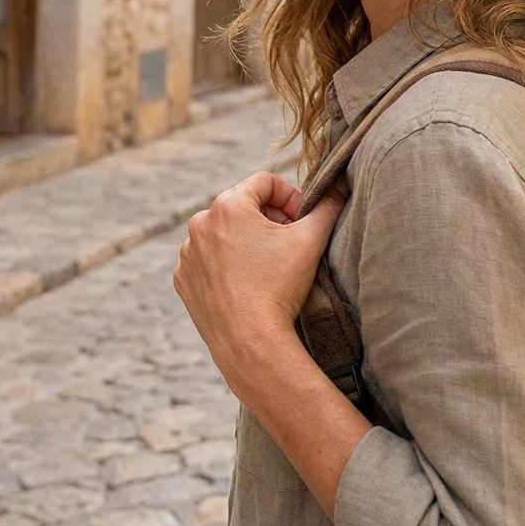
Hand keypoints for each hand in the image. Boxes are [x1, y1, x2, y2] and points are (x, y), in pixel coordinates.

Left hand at [173, 171, 347, 391]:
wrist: (251, 343)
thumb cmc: (280, 287)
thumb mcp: (311, 239)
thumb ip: (327, 206)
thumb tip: (340, 186)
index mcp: (228, 205)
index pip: (265, 182)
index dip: (290, 197)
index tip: (301, 220)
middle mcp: (199, 223)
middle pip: (243, 205)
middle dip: (269, 218)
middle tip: (289, 242)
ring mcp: (188, 253)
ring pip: (224, 231)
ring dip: (247, 239)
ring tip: (268, 264)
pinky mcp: (184, 279)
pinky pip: (208, 258)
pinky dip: (227, 262)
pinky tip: (247, 281)